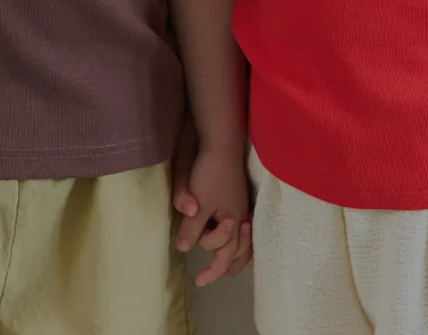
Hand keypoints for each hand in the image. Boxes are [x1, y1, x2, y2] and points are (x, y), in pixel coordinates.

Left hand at [173, 143, 251, 286]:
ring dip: (233, 256)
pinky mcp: (238, 198)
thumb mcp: (198, 204)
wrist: (222, 145)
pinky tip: (232, 238)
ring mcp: (242, 208)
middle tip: (207, 276)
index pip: (224, 256)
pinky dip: (238, 240)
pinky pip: (242, 228)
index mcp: (232, 224)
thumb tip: (184, 249)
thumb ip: (192, 228)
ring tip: (222, 264)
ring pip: (243, 242)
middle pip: (237, 253)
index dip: (212, 271)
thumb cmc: (210, 175)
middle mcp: (241, 219)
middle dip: (223, 266)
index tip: (199, 280)